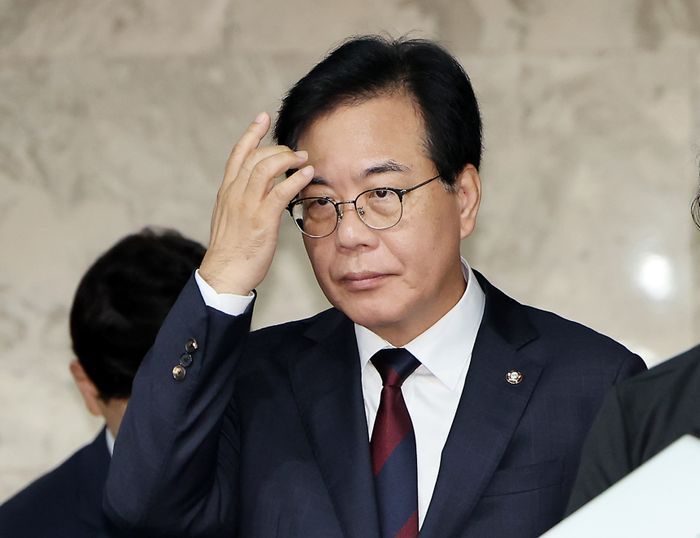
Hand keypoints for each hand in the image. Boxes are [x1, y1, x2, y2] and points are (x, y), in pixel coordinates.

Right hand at [199, 112, 313, 294]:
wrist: (224, 274)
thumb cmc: (231, 250)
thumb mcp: (230, 218)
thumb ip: (242, 200)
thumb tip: (261, 190)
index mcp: (226, 192)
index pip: (238, 154)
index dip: (251, 133)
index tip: (262, 117)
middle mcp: (234, 193)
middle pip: (255, 156)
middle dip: (278, 148)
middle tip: (295, 152)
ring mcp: (247, 205)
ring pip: (266, 168)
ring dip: (288, 159)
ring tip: (304, 159)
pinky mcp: (261, 220)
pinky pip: (280, 192)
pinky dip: (294, 179)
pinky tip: (306, 174)